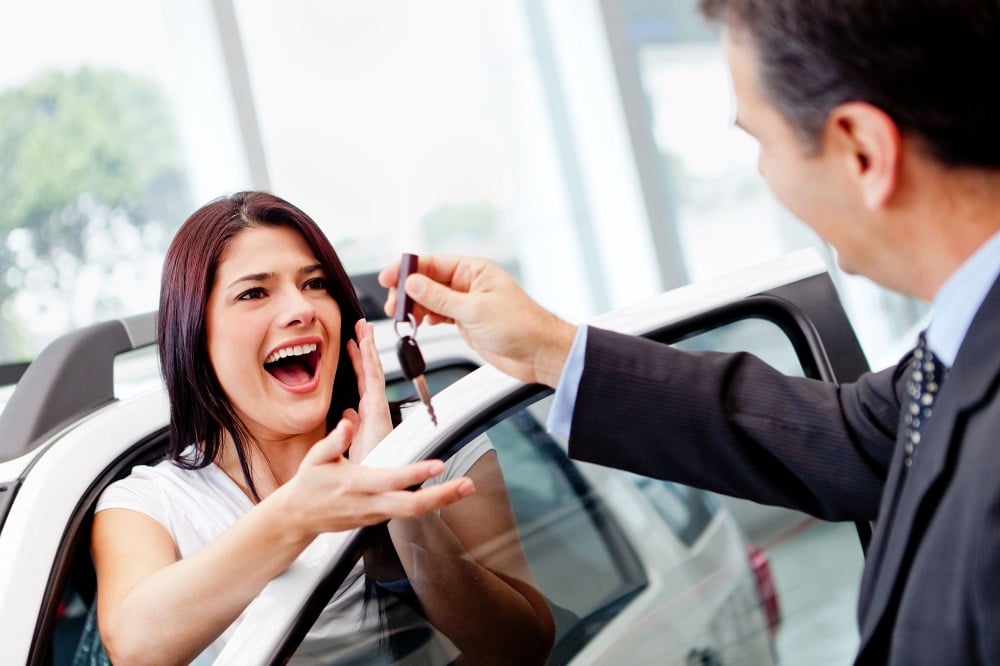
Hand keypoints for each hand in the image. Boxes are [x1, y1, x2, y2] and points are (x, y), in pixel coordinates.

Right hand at [280, 415, 474, 537]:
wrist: (298, 517)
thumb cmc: (309, 484)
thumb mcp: (315, 458)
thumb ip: (334, 441)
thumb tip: (348, 423)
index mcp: (356, 484)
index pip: (392, 480)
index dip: (416, 474)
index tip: (438, 465)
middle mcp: (369, 503)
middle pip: (412, 506)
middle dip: (442, 497)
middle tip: (467, 485)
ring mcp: (376, 515)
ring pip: (414, 512)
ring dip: (441, 501)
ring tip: (465, 488)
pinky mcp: (378, 519)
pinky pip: (407, 513)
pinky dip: (428, 504)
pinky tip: (446, 494)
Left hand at [345, 318, 391, 461]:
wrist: (373, 484)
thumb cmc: (365, 467)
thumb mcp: (351, 442)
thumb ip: (350, 425)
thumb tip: (347, 412)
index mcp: (368, 414)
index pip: (362, 381)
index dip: (358, 361)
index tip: (352, 342)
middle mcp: (374, 408)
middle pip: (369, 371)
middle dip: (365, 347)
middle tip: (362, 326)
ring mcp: (377, 407)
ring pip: (372, 370)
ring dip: (368, 347)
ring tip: (364, 327)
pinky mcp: (377, 409)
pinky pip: (373, 378)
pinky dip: (370, 360)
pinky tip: (364, 345)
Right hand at [378, 254, 576, 385]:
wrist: (540, 354)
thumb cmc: (522, 327)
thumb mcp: (475, 310)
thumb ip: (441, 298)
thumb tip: (414, 284)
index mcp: (474, 270)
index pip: (433, 263)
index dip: (408, 270)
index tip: (388, 279)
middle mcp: (469, 283)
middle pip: (428, 281)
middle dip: (408, 292)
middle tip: (393, 307)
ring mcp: (468, 303)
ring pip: (431, 299)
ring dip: (415, 308)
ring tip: (404, 319)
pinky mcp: (467, 322)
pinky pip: (439, 314)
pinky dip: (426, 319)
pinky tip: (420, 324)